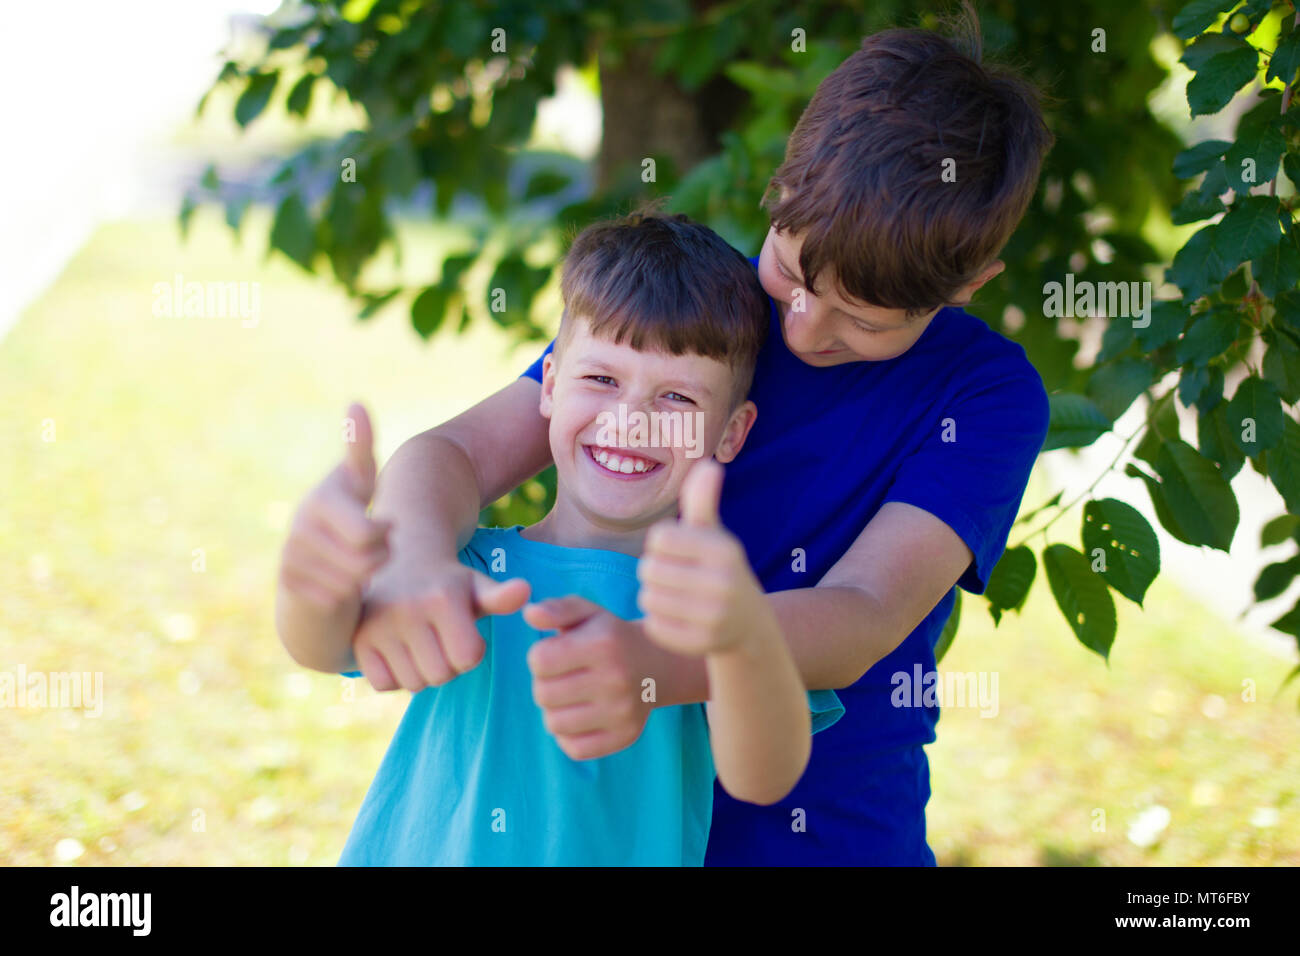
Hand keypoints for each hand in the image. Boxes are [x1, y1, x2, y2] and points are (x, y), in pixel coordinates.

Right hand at [279, 402, 391, 610]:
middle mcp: (299, 525)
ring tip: (357, 563)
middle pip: (367, 558)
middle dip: (381, 556)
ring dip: (364, 576)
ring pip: (353, 581)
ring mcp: (289, 556)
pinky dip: (344, 596)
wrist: (317, 560)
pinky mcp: (286, 585)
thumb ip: (360, 448)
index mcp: (321, 498)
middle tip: (374, 548)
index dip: (385, 535)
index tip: (383, 528)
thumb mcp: (358, 484)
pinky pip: (335, 600)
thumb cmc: (347, 518)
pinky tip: (339, 584)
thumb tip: (356, 402)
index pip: (368, 533)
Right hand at [354, 563, 529, 691]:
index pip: (468, 658)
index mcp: (443, 597)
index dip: (470, 651)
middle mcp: (408, 609)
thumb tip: (525, 591)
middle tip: (439, 639)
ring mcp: (378, 625)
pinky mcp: (357, 640)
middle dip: (447, 664)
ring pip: (413, 684)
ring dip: (422, 672)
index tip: (463, 632)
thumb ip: (501, 597)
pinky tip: (398, 651)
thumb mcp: (477, 586)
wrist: (399, 565)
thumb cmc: (448, 584)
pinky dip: (394, 676)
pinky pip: (384, 684)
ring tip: (419, 644)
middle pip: (440, 675)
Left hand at [523, 597, 653, 759]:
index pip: (539, 660)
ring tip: (571, 695)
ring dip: (555, 710)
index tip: (557, 653)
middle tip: (564, 676)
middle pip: (543, 694)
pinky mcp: (624, 736)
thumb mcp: (586, 613)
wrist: (658, 664)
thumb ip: (555, 609)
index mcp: (603, 644)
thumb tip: (529, 614)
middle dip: (545, 683)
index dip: (540, 656)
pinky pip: (574, 748)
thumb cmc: (610, 636)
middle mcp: (616, 679)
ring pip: (554, 724)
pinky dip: (569, 734)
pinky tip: (581, 715)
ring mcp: (622, 712)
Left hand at [637, 458, 763, 655]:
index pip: (659, 537)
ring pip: (648, 598)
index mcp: (725, 549)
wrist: (747, 624)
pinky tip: (677, 619)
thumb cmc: (720, 569)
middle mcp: (724, 582)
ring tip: (675, 597)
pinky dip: (657, 622)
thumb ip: (703, 500)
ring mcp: (714, 616)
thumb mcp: (714, 534)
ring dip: (654, 597)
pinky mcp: (701, 644)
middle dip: (655, 572)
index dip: (661, 544)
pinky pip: (653, 626)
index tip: (678, 553)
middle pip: (649, 569)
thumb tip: (708, 465)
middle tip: (675, 578)